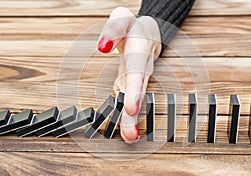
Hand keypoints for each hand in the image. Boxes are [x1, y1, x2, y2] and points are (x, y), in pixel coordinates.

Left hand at [97, 7, 161, 143]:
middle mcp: (142, 69)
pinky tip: (126, 132)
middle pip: (138, 92)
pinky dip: (127, 117)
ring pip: (135, 100)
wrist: (147, 34)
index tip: (131, 107)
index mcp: (140, 51)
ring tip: (129, 137)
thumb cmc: (133, 28)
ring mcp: (138, 79)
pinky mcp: (132, 85)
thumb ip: (113, 28)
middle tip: (131, 133)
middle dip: (134, 112)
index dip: (135, 90)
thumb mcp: (123, 18)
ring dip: (131, 120)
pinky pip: (129, 101)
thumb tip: (103, 47)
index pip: (137, 70)